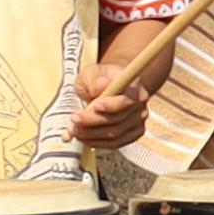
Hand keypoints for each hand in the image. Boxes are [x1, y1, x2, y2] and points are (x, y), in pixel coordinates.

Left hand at [67, 12, 174, 152]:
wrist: (117, 83)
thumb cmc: (101, 76)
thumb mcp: (91, 71)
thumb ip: (93, 77)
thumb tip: (100, 86)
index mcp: (133, 85)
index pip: (125, 101)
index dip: (109, 106)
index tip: (90, 107)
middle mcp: (141, 103)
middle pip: (117, 121)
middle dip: (92, 123)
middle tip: (72, 121)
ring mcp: (139, 119)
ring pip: (116, 134)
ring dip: (92, 135)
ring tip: (74, 130)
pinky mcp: (135, 132)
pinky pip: (117, 143)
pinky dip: (99, 143)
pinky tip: (85, 138)